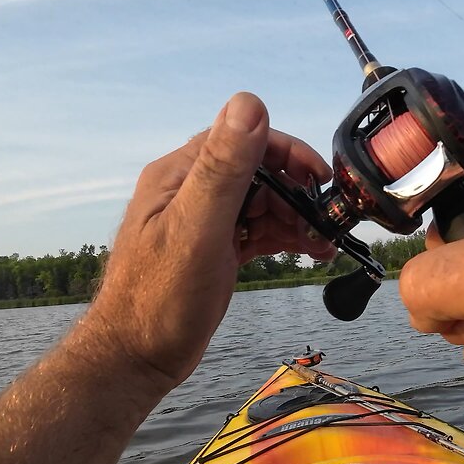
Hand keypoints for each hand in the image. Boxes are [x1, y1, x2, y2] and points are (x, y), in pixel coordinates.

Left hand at [76, 92, 334, 400]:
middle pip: (259, 172)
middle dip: (298, 191)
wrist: (136, 360)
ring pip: (263, 203)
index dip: (287, 154)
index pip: (243, 139)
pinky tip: (311, 251)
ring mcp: (203, 222)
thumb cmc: (158, 300)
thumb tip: (250, 103)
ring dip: (297, 216)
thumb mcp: (196, 228)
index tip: (321, 181)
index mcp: (179, 174)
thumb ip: (223, 168)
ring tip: (325, 243)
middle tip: (327, 222)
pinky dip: (286, 236)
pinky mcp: (215, 250)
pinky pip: (258, 230)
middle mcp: (190, 191)